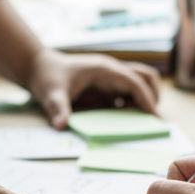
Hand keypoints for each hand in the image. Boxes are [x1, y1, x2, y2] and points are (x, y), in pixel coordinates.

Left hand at [26, 49, 160, 129]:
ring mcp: (111, 76)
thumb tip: (61, 125)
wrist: (40, 67)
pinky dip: (134, 103)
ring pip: (141, 82)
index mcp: (103, 70)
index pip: (133, 81)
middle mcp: (111, 71)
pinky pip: (129, 92)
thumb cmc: (47, 78)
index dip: (146, 98)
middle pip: (146, 77)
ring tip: (140, 120)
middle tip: (150, 119)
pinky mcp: (107, 85)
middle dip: (152, 96)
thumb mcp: (51, 95)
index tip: (154, 117)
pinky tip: (125, 119)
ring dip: (146, 98)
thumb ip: (58, 109)